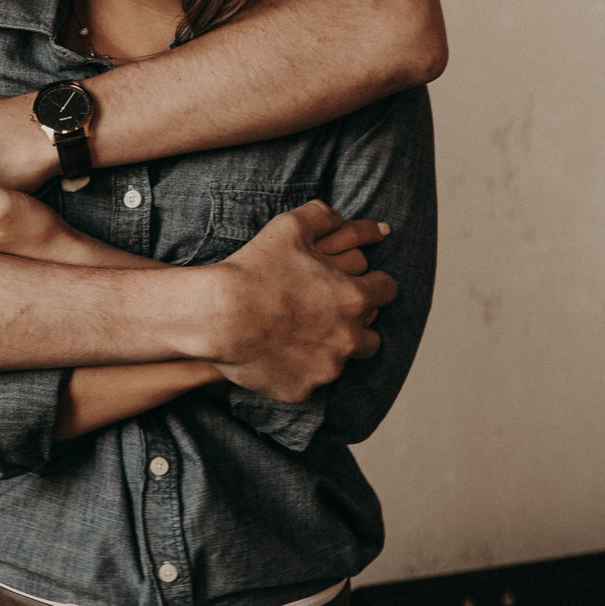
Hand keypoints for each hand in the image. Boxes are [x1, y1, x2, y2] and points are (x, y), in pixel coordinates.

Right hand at [205, 201, 396, 403]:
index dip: (371, 283)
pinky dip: (300, 369)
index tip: (357, 282)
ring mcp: (327, 368)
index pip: (386, 290)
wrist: (218, 315)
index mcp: (355, 298)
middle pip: (373, 334)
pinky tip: (280, 353)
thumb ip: (322, 216)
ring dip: (331, 348)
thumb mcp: (289, 227)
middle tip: (330, 312)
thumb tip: (338, 215)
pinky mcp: (303, 390)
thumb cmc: (255, 268)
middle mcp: (349, 337)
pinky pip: (310, 380)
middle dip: (356, 322)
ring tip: (305, 335)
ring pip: (343, 360)